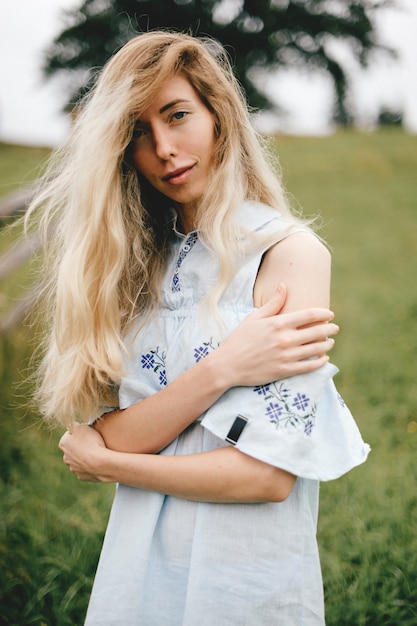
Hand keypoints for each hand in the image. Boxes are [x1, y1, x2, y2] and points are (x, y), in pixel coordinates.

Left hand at [59, 423, 107, 481]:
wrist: (101, 463)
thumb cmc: (92, 443)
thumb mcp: (83, 427)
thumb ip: (75, 425)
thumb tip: (72, 426)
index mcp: (63, 444)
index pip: (70, 434)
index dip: (79, 432)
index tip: (88, 433)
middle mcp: (65, 457)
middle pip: (73, 448)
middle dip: (80, 445)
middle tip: (92, 443)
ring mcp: (73, 468)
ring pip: (78, 460)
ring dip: (84, 456)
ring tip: (96, 453)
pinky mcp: (81, 477)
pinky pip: (85, 469)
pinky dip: (89, 466)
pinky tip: (97, 462)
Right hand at [215, 284, 337, 386]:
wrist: (228, 365)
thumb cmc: (239, 339)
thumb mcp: (254, 318)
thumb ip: (272, 303)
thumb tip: (284, 286)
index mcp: (278, 324)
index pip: (310, 315)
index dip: (324, 314)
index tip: (330, 314)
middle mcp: (285, 339)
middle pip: (317, 332)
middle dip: (330, 329)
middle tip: (334, 328)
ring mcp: (286, 356)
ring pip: (316, 349)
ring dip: (327, 345)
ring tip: (329, 342)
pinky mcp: (285, 371)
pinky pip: (310, 366)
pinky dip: (320, 362)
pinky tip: (323, 358)